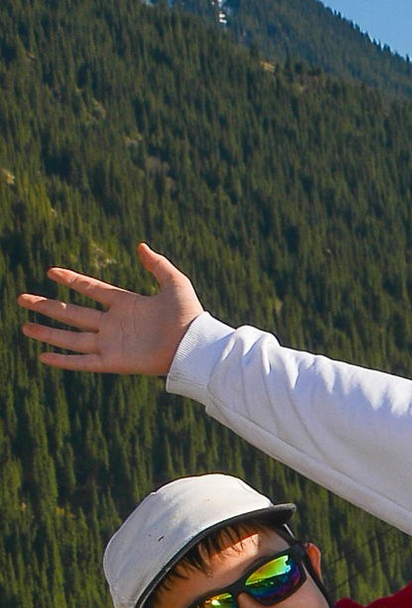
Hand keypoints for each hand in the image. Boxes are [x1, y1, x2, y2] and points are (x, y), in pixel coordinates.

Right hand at [19, 241, 201, 376]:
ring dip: (48, 333)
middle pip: (73, 313)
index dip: (71, 280)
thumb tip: (141, 245)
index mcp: (125, 304)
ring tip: (25, 326)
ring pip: (71, 338)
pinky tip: (43, 356)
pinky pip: (82, 361)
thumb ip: (157, 264)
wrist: (194, 345)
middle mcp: (113, 324)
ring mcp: (111, 343)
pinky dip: (63, 360)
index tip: (51, 272)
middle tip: (22, 298)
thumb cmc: (189, 315)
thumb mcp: (174, 283)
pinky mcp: (113, 362)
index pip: (91, 289)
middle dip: (47, 306)